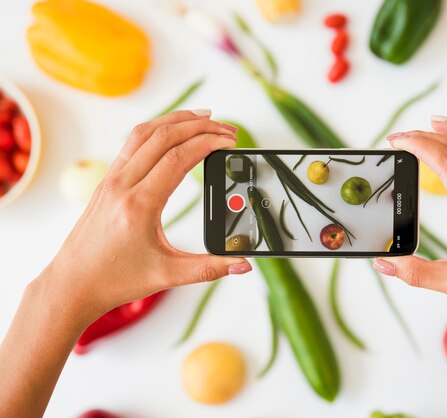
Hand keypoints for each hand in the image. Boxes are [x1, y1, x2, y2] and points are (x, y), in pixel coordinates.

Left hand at [38, 110, 251, 323]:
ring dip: (176, 120)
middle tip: (226, 128)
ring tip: (203, 118)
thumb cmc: (114, 280)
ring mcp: (111, 180)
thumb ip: (210, 268)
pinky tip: (172, 133)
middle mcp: (122, 185)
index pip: (177, 158)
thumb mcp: (168, 275)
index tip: (230, 142)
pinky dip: (157, 130)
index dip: (208, 144)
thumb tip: (242, 263)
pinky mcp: (107, 182)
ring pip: (144, 133)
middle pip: (163, 136)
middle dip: (199, 126)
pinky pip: (132, 144)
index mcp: (138, 205)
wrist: (72, 285)